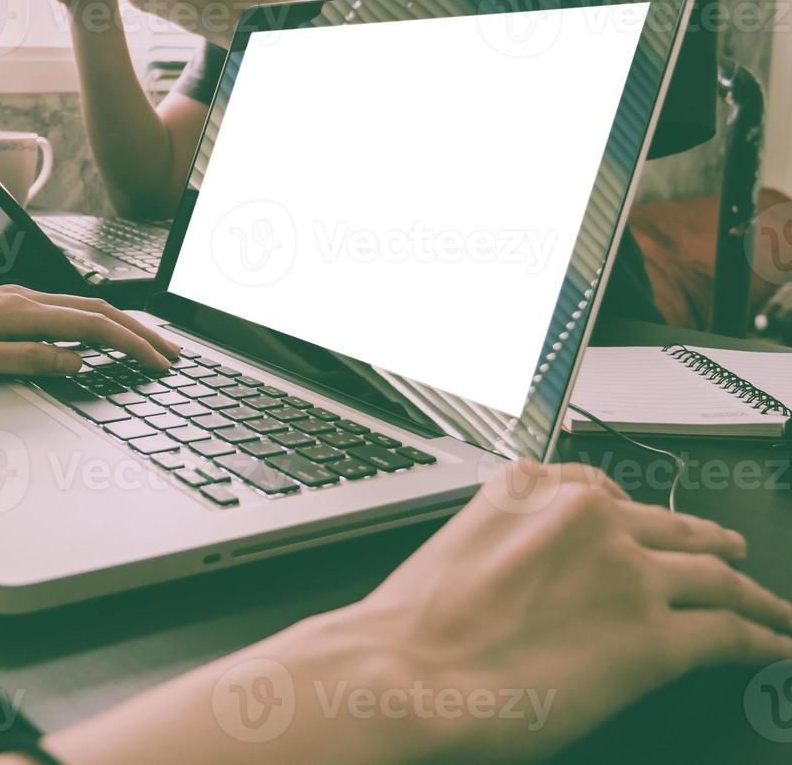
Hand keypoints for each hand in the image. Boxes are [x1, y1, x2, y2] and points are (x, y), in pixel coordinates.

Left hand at [0, 284, 180, 376]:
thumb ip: (26, 360)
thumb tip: (74, 363)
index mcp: (18, 311)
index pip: (91, 326)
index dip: (130, 344)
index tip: (157, 362)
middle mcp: (22, 299)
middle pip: (96, 312)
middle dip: (139, 332)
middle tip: (171, 354)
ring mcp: (15, 300)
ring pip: (82, 309)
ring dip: (119, 327)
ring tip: (148, 344)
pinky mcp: (7, 306)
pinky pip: (63, 312)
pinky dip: (93, 324)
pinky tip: (99, 337)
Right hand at [265, 462, 791, 762]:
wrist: (402, 671)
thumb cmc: (411, 626)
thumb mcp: (459, 546)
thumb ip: (512, 540)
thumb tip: (540, 571)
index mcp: (533, 486)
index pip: (608, 490)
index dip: (640, 513)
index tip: (653, 522)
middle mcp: (588, 517)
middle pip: (673, 528)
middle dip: (710, 543)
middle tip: (733, 553)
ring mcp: (627, 576)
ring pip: (715, 577)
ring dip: (751, 593)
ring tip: (769, 606)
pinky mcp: (654, 639)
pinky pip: (729, 634)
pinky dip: (762, 639)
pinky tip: (773, 643)